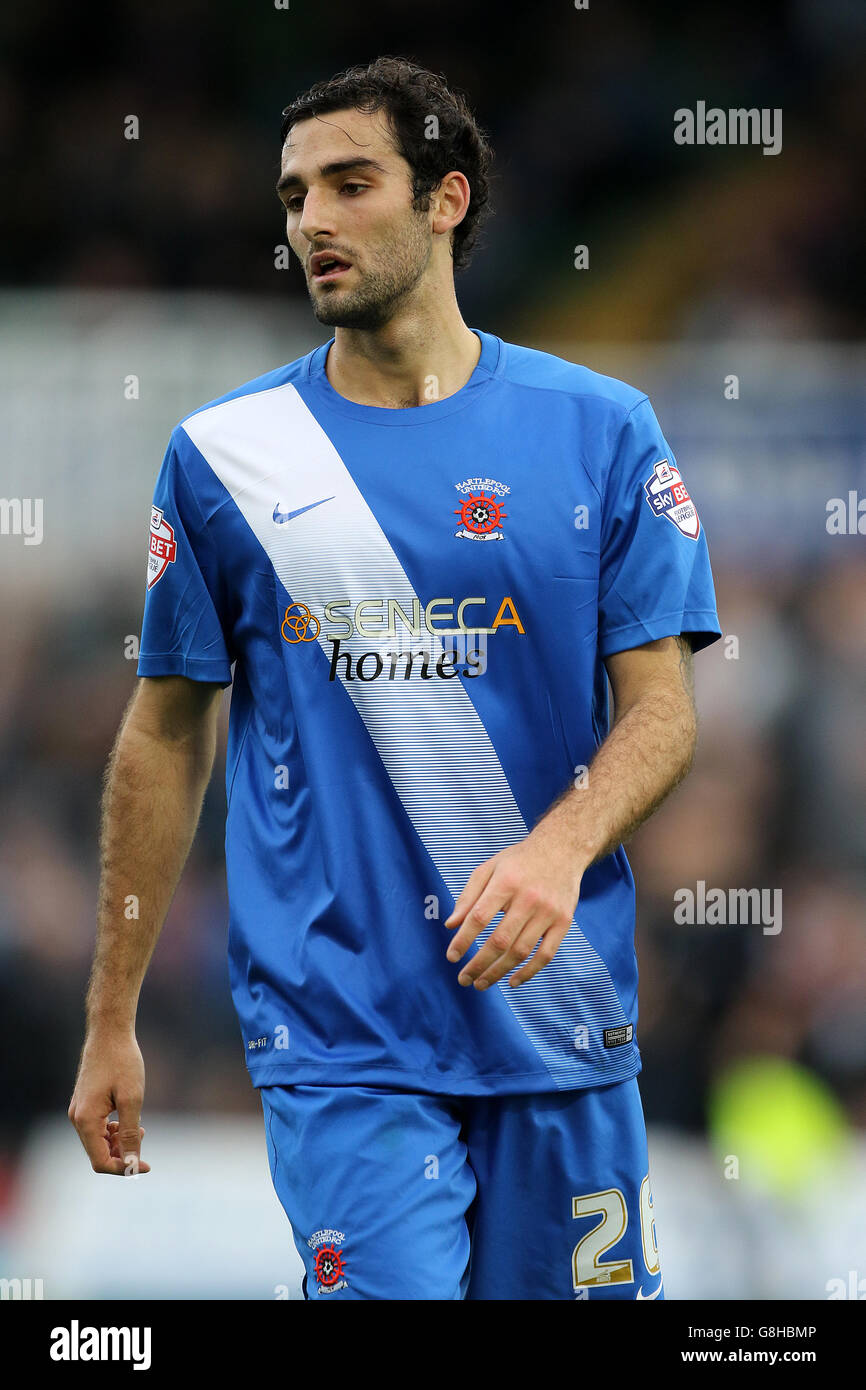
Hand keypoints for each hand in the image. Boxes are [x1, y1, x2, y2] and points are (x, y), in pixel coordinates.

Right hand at [68, 1030, 149, 1174]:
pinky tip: (129, 1119)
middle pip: (98, 1154)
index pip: (100, 1162)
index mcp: (86, 1120)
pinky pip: (97, 1129)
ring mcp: (79, 1111)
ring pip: (98, 1142)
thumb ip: (130, 1133)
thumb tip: (132, 1164)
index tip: (146, 1165)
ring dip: (119, 1142)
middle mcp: (77, 1118)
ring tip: (140, 1127)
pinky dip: (114, 1131)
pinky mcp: (85, 1104)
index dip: (124, 1168)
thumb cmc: (123, 1062)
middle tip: (144, 1135)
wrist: (110, 1033)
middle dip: (123, 1154)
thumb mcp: (132, 1099)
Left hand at [443, 825, 584, 989]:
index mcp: (506, 882)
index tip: (452, 957)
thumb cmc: (519, 860)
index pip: (479, 917)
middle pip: (500, 940)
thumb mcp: (489, 868)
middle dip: (478, 964)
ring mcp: (548, 912)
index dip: (463, 940)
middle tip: (463, 979)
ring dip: (499, 972)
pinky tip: (512, 981)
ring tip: (481, 983)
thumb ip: (468, 896)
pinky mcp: (564, 922)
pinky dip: (529, 972)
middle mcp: (528, 898)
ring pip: (521, 951)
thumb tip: (451, 925)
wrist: (562, 849)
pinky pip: (546, 954)